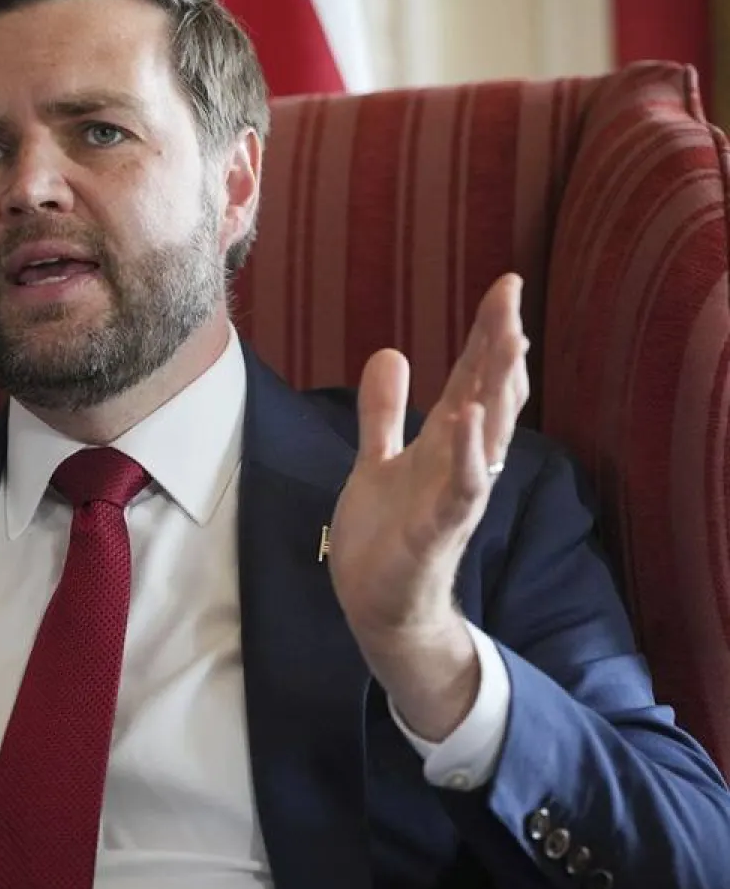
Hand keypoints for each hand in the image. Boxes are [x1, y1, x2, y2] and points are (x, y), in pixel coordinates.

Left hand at [328, 275, 528, 733]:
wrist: (377, 605)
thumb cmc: (385, 535)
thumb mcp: (377, 459)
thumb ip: (384, 411)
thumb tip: (390, 353)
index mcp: (444, 444)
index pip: (473, 378)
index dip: (488, 333)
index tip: (506, 284)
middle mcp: (459, 464)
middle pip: (488, 397)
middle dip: (500, 348)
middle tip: (511, 297)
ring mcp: (453, 497)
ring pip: (486, 437)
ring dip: (495, 391)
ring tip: (505, 342)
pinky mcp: (437, 532)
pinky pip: (459, 490)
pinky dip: (465, 455)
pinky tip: (464, 419)